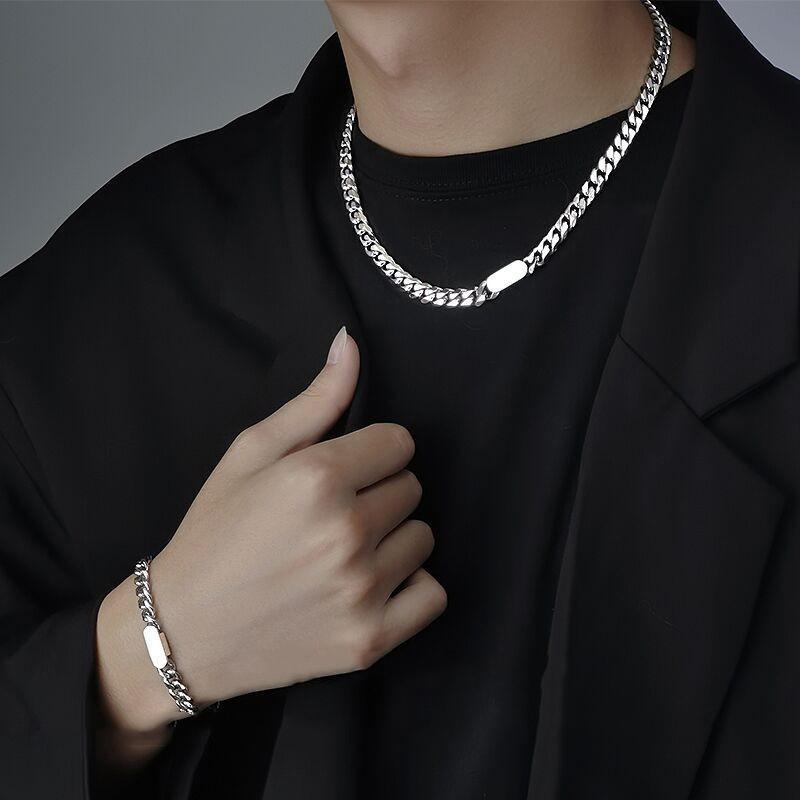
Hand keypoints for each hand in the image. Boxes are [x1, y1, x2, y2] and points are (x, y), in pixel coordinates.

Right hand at [96, 327, 445, 735]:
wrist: (183, 631)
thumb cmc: (214, 534)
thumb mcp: (250, 454)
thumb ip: (314, 400)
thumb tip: (351, 343)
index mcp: (316, 479)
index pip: (400, 443)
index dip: (374, 452)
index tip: (347, 470)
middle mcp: (346, 533)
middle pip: (411, 488)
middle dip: (379, 493)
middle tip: (334, 514)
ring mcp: (360, 591)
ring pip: (422, 538)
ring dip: (393, 539)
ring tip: (345, 552)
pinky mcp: (369, 640)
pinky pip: (432, 595)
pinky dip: (410, 588)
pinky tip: (370, 586)